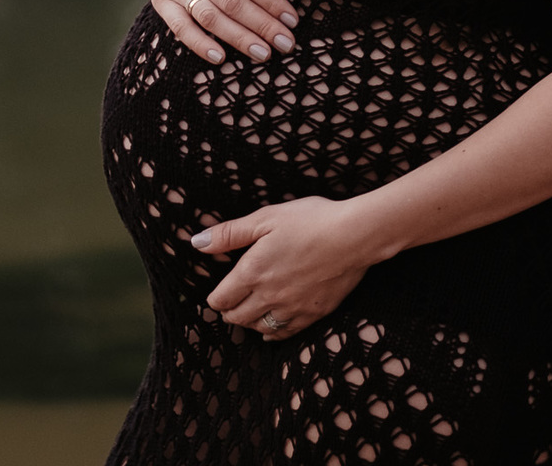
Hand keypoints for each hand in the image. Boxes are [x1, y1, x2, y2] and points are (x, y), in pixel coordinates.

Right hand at [133, 0, 298, 63]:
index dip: (270, 1)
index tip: (291, 18)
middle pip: (231, 2)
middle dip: (262, 25)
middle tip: (286, 43)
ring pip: (209, 17)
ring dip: (238, 39)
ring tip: (263, 53)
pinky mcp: (160, 0)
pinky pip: (179, 27)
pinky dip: (199, 44)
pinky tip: (220, 57)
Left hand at [193, 196, 375, 338]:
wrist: (354, 236)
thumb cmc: (310, 220)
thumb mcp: (266, 218)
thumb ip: (229, 233)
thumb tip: (196, 243)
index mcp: (252, 272)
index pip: (220, 300)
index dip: (216, 297)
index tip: (219, 291)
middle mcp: (268, 297)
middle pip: (236, 318)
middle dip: (230, 311)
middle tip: (231, 302)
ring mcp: (291, 309)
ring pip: (258, 328)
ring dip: (250, 321)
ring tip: (251, 309)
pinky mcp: (311, 315)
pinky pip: (283, 334)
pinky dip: (273, 332)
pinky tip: (273, 324)